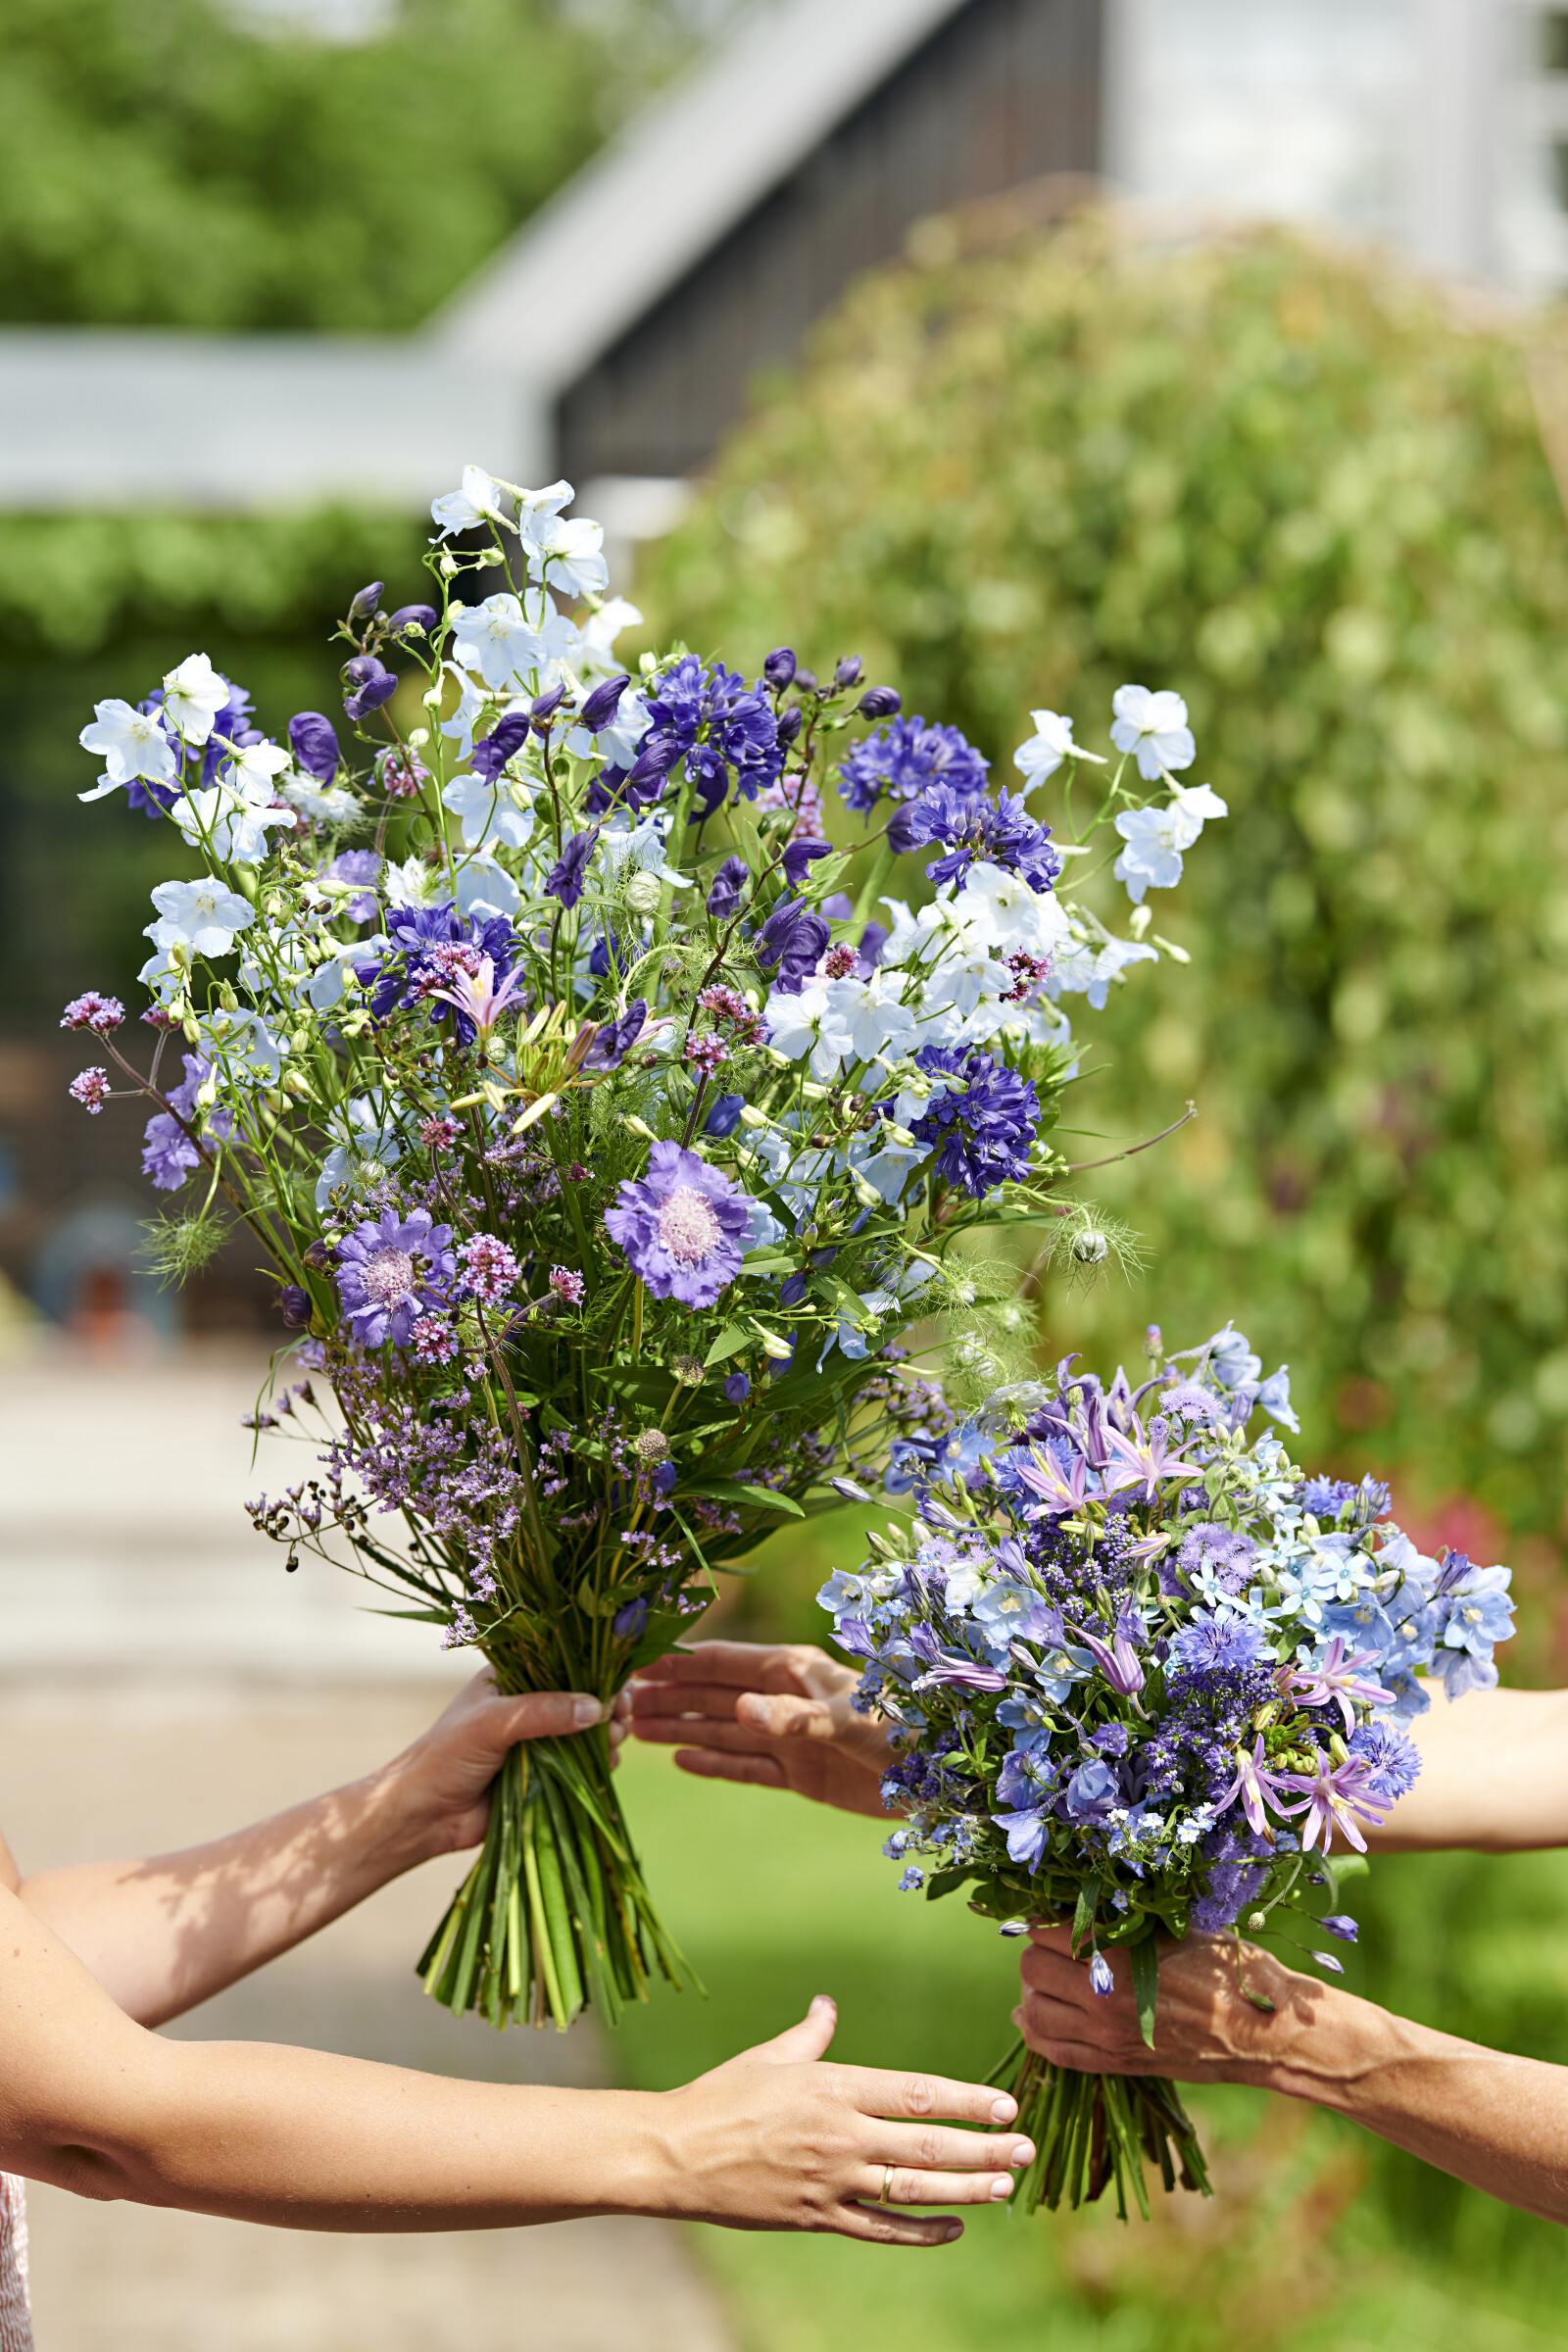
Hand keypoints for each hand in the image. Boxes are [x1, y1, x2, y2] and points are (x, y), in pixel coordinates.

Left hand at [383, 1671, 630, 1860]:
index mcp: (514, 1677)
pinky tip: (609, 1763)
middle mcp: (531, 1704)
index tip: (619, 1684)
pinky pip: (585, 1763)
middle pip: (585, 1695)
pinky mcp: (547, 1774)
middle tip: (622, 1715)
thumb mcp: (493, 1722)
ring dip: (610, 1732)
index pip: (565, 1662)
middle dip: (610, 1703)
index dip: (597, 1670)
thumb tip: (597, 1709)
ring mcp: (541, 1740)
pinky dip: (602, 1762)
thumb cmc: (447, 1756)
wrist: (423, 1815)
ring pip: (590, 1730)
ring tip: (615, 1740)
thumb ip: (543, 1711)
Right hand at [631, 1641, 896, 1818]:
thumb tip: (740, 1710)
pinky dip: (713, 1763)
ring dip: (679, 1730)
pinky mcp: (799, 1774)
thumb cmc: (903, 1731)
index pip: (722, 1663)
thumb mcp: (849, 1721)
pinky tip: (680, 1760)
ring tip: (632, 1731)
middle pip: (712, 1697)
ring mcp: (789, 1737)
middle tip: (615, 1704)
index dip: (677, 1663)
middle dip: (668, 1698)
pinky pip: (745, 1767)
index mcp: (792, 1672)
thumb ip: (795, 1717)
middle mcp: (784, 1700)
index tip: (633, 1662)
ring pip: (722, 1731)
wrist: (944, 1777)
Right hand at [658, 1994, 1032, 2243]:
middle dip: (983, 2149)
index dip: (968, 2101)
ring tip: (1005, 2187)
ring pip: (913, 2189)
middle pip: (927, 2144)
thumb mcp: (770, 2057)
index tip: (1006, 2106)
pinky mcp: (816, 2219)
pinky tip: (953, 2228)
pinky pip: (880, 2230)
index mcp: (833, 2087)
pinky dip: (920, 2231)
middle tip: (1025, 2150)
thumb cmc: (720, 2097)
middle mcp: (840, 2136)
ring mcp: (830, 2182)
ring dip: (964, 2190)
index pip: (918, 2093)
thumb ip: (811, 2033)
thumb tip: (828, 2003)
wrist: (673, 2156)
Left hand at [1016, 1921, 1328, 2087]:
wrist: (1264, 2034)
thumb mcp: (1181, 1928)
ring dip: (1033, 1990)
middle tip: (1053, 1942)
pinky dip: (1036, 2031)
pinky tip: (1033, 2014)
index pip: (1048, 1931)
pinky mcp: (1115, 2064)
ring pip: (1033, 2011)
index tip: (1053, 1911)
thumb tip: (1092, 1899)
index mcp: (1120, 1958)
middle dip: (1038, 1951)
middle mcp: (1104, 2000)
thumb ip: (1131, 1917)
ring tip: (1047, 1976)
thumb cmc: (1231, 1971)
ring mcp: (1106, 2038)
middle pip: (1033, 1969)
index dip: (1047, 1917)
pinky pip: (1053, 2051)